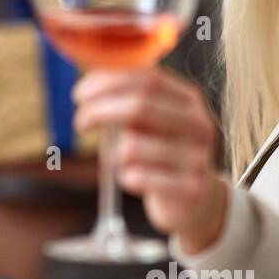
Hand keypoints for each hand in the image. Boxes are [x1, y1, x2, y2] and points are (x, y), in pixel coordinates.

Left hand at [73, 67, 227, 254]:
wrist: (197, 200)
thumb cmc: (162, 153)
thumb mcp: (152, 122)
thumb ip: (129, 101)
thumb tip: (88, 87)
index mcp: (188, 100)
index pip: (148, 78)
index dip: (108, 82)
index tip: (79, 95)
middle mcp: (198, 124)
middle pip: (139, 105)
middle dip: (99, 111)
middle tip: (80, 123)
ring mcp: (198, 156)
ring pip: (132, 146)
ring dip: (112, 153)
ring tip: (119, 161)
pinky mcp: (191, 187)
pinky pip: (138, 177)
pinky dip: (124, 177)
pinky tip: (131, 179)